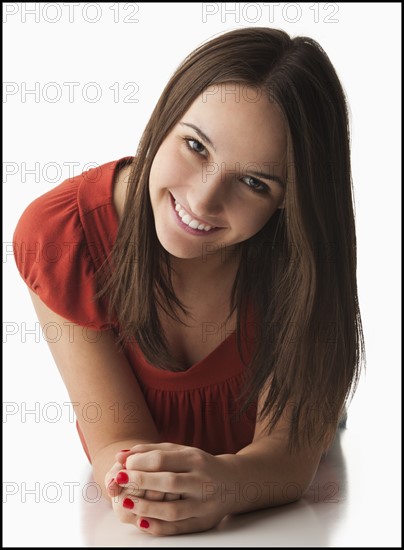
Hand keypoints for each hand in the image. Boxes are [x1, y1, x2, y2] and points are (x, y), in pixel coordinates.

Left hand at [111, 442, 237, 535]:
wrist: (233, 483)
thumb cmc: (199, 465)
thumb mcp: (180, 451)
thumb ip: (150, 451)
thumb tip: (120, 455)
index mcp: (195, 459)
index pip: (163, 460)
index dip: (139, 463)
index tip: (123, 465)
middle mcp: (202, 481)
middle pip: (168, 482)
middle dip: (140, 482)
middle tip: (118, 480)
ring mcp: (204, 504)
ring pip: (172, 510)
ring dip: (145, 508)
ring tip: (125, 503)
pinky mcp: (203, 522)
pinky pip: (178, 528)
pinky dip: (158, 527)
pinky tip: (141, 522)